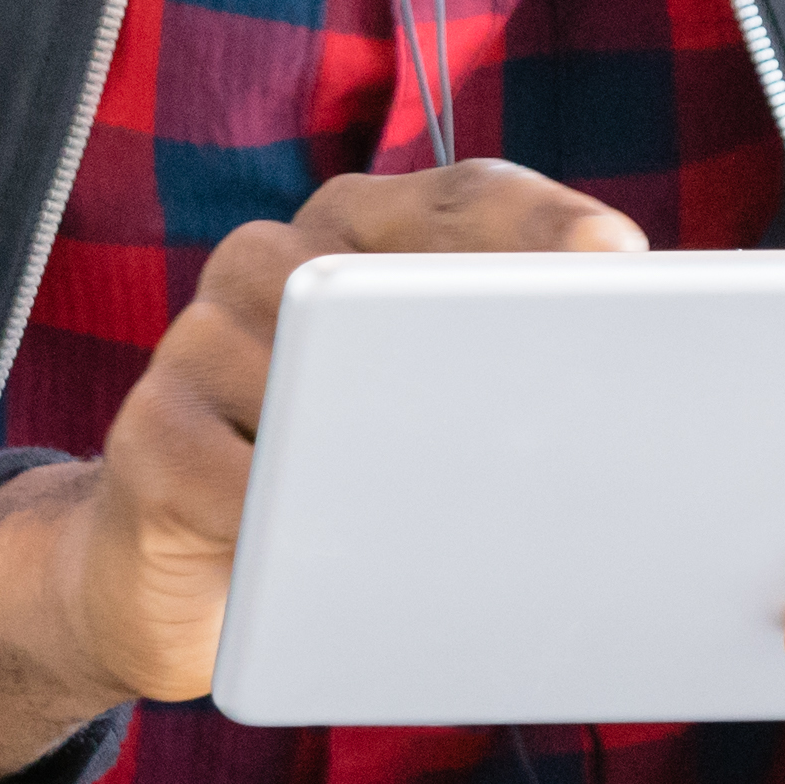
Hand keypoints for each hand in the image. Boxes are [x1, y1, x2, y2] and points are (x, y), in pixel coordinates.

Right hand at [0, 162, 644, 776]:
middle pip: (380, 261)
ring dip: (363, 425)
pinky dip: (278, 507)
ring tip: (431, 485)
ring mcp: (200, 339)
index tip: (612, 256)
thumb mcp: (422, 430)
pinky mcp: (148, 429)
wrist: (179, 587)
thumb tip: (636, 389)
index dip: (536, 219)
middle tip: (549, 366)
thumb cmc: (335, 492)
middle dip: (469, 309)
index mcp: (359, 241)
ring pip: (295, 356)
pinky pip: (219, 461)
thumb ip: (497, 386)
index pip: (460, 197)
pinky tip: (318, 542)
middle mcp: (276, 266)